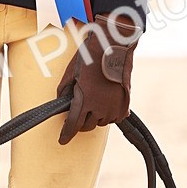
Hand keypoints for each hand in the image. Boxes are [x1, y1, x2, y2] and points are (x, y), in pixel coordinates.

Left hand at [56, 13, 138, 144]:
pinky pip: (114, 117)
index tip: (63, 140)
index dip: (66, 134)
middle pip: (87, 126)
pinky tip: (105, 102)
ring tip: (93, 100)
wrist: (113, 48)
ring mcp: (113, 108)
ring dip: (95, 116)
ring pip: (101, 122)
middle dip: (80, 122)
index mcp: (84, 100)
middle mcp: (100, 108)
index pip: (73, 124)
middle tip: (78, 112)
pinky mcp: (124, 106)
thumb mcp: (71, 72)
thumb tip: (62, 103)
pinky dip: (108, 113)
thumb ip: (64, 91)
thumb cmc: (89, 57)